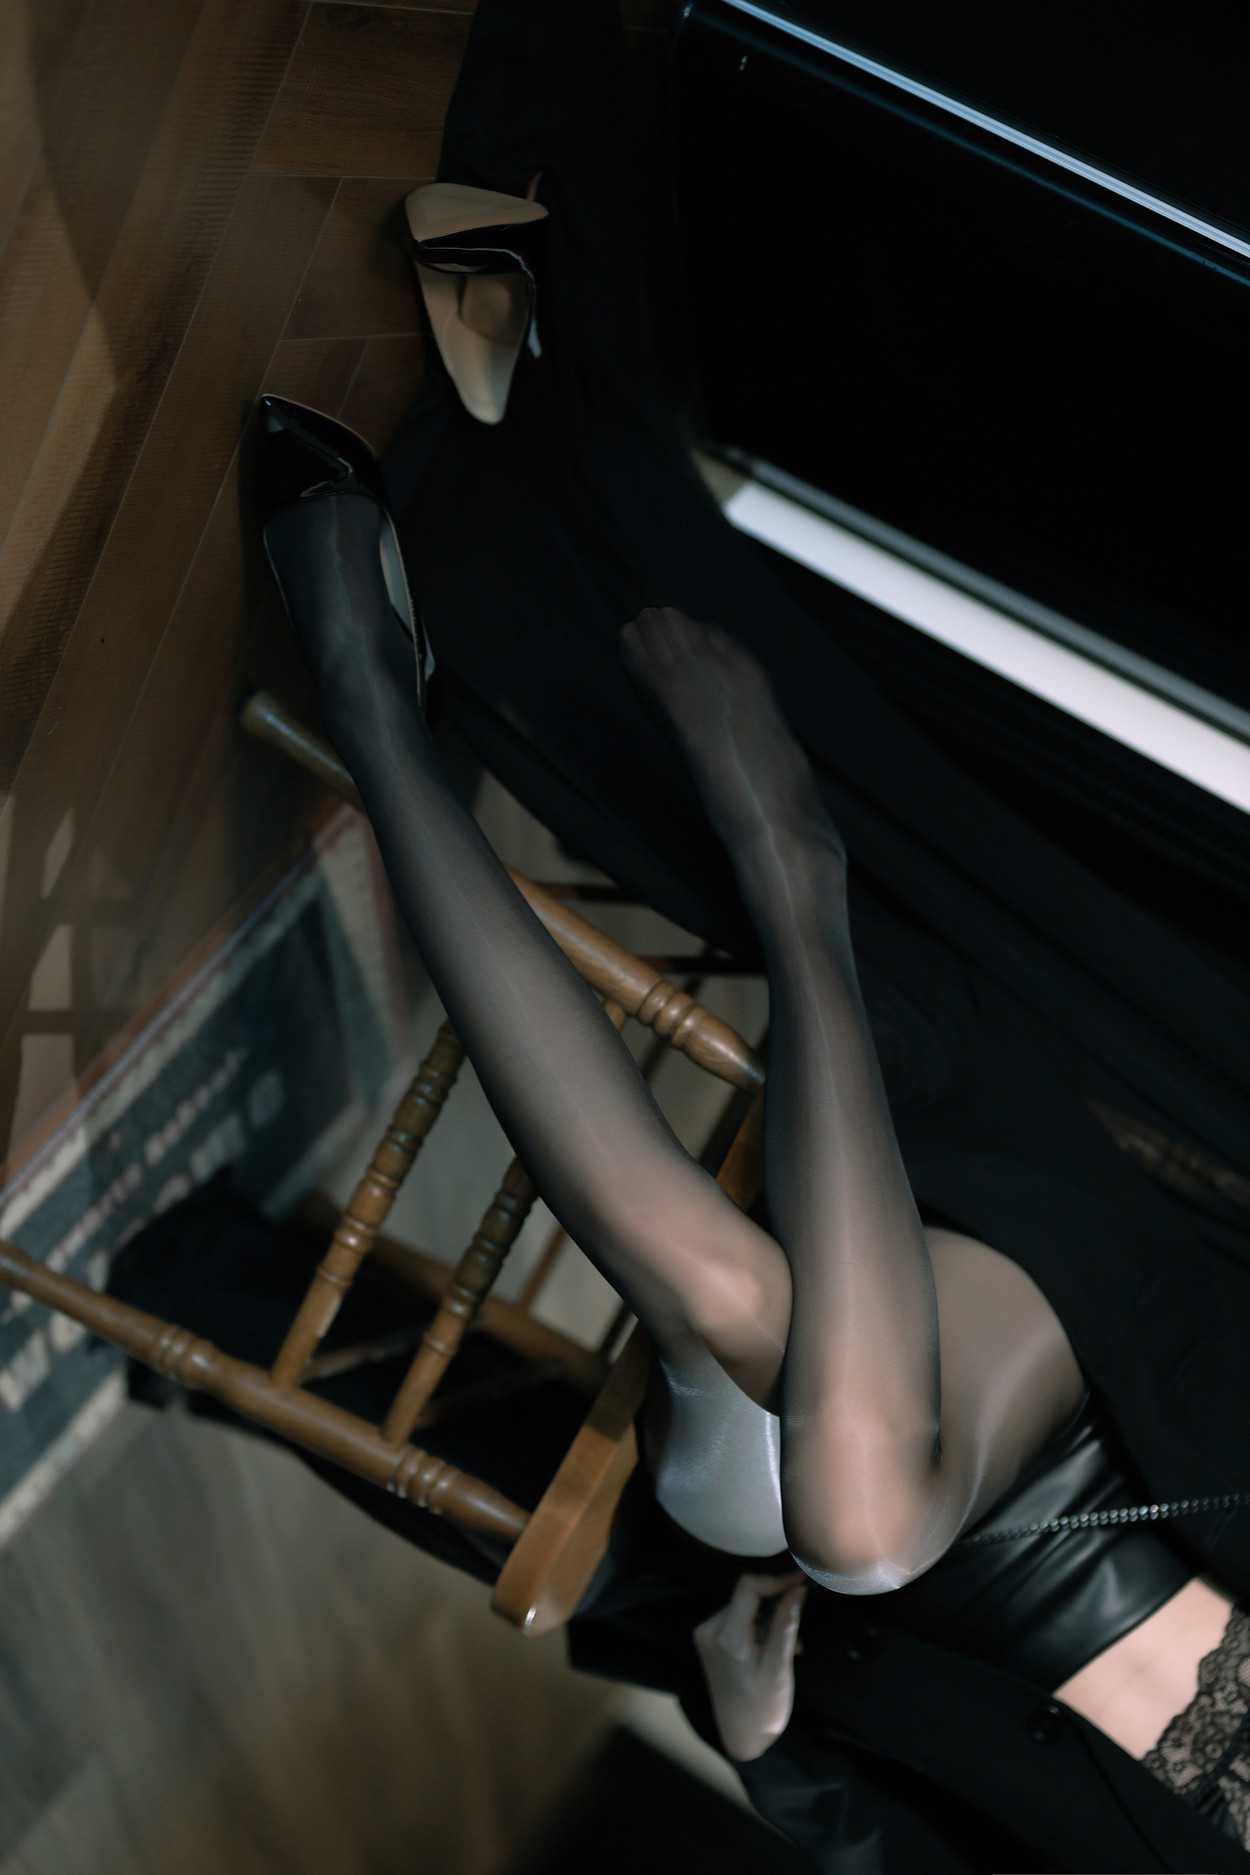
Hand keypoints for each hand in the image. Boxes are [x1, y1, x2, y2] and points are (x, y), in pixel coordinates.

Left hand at [694, 1568, 808, 1761]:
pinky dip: (759, 1627)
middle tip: (799, 1632)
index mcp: (726, 1637)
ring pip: (746, 1607)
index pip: (748, 1587)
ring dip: (770, 1619)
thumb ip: (785, 1626)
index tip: (802, 1580)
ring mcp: (707, 1635)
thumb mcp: (779, 1669)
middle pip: (747, 1596)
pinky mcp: (710, 1641)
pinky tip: (774, 1649)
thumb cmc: (763, 1709)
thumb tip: (798, 1589)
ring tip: (791, 1648)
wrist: (741, 1738)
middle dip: (776, 1606)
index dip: (777, 1579)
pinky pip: (739, 1620)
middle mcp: (710, 1630)